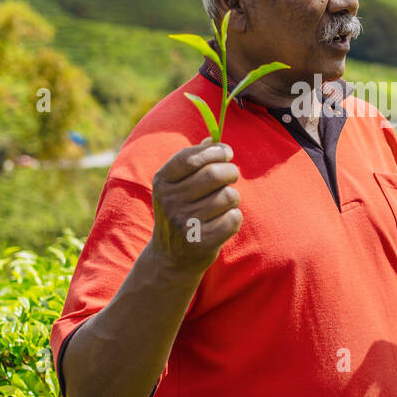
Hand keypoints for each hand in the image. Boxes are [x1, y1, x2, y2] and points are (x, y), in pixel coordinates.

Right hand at [150, 137, 241, 271]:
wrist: (171, 257)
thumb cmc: (181, 211)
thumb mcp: (177, 185)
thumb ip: (194, 160)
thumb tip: (213, 139)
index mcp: (162, 182)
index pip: (191, 156)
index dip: (214, 151)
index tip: (226, 152)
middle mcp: (170, 202)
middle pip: (215, 174)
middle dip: (231, 172)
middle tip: (231, 176)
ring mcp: (185, 223)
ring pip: (228, 196)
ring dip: (232, 198)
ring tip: (222, 205)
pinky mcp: (202, 242)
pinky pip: (234, 218)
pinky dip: (233, 218)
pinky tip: (221, 223)